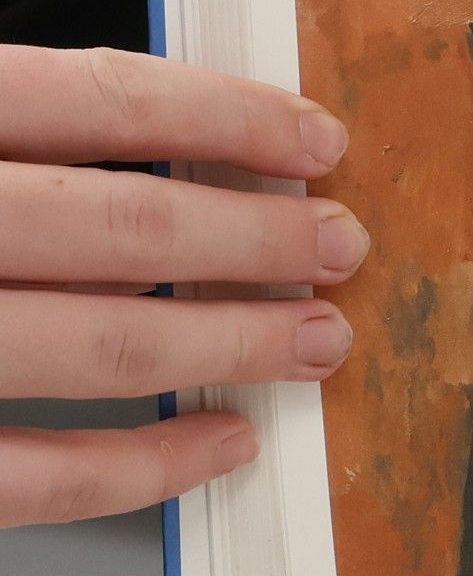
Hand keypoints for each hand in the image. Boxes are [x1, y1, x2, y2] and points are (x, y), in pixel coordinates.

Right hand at [0, 45, 365, 527]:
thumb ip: (26, 139)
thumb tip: (167, 146)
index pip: (99, 100)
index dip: (228, 118)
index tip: (316, 141)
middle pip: (126, 224)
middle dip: (258, 238)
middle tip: (340, 245)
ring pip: (108, 345)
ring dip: (235, 343)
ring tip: (317, 339)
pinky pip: (45, 475)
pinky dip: (149, 466)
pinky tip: (224, 442)